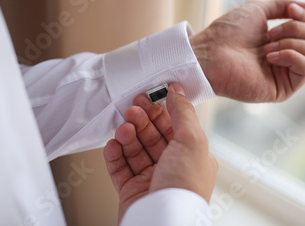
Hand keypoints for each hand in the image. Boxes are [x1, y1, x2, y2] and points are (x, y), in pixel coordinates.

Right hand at [103, 83, 217, 221]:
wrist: (164, 222)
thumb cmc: (185, 187)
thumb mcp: (192, 141)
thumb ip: (183, 113)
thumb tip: (177, 91)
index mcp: (191, 155)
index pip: (174, 126)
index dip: (160, 110)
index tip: (148, 96)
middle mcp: (172, 167)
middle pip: (152, 136)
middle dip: (141, 121)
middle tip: (131, 110)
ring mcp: (151, 179)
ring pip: (135, 150)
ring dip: (127, 136)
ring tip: (123, 128)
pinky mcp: (131, 191)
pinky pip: (120, 168)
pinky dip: (114, 155)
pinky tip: (113, 145)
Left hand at [190, 0, 304, 102]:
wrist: (210, 53)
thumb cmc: (228, 32)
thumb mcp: (258, 9)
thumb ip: (284, 5)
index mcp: (282, 41)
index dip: (303, 17)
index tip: (290, 10)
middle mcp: (286, 58)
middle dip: (297, 30)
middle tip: (270, 33)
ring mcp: (285, 74)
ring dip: (293, 42)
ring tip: (267, 46)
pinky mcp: (283, 89)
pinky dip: (291, 55)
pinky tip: (270, 56)